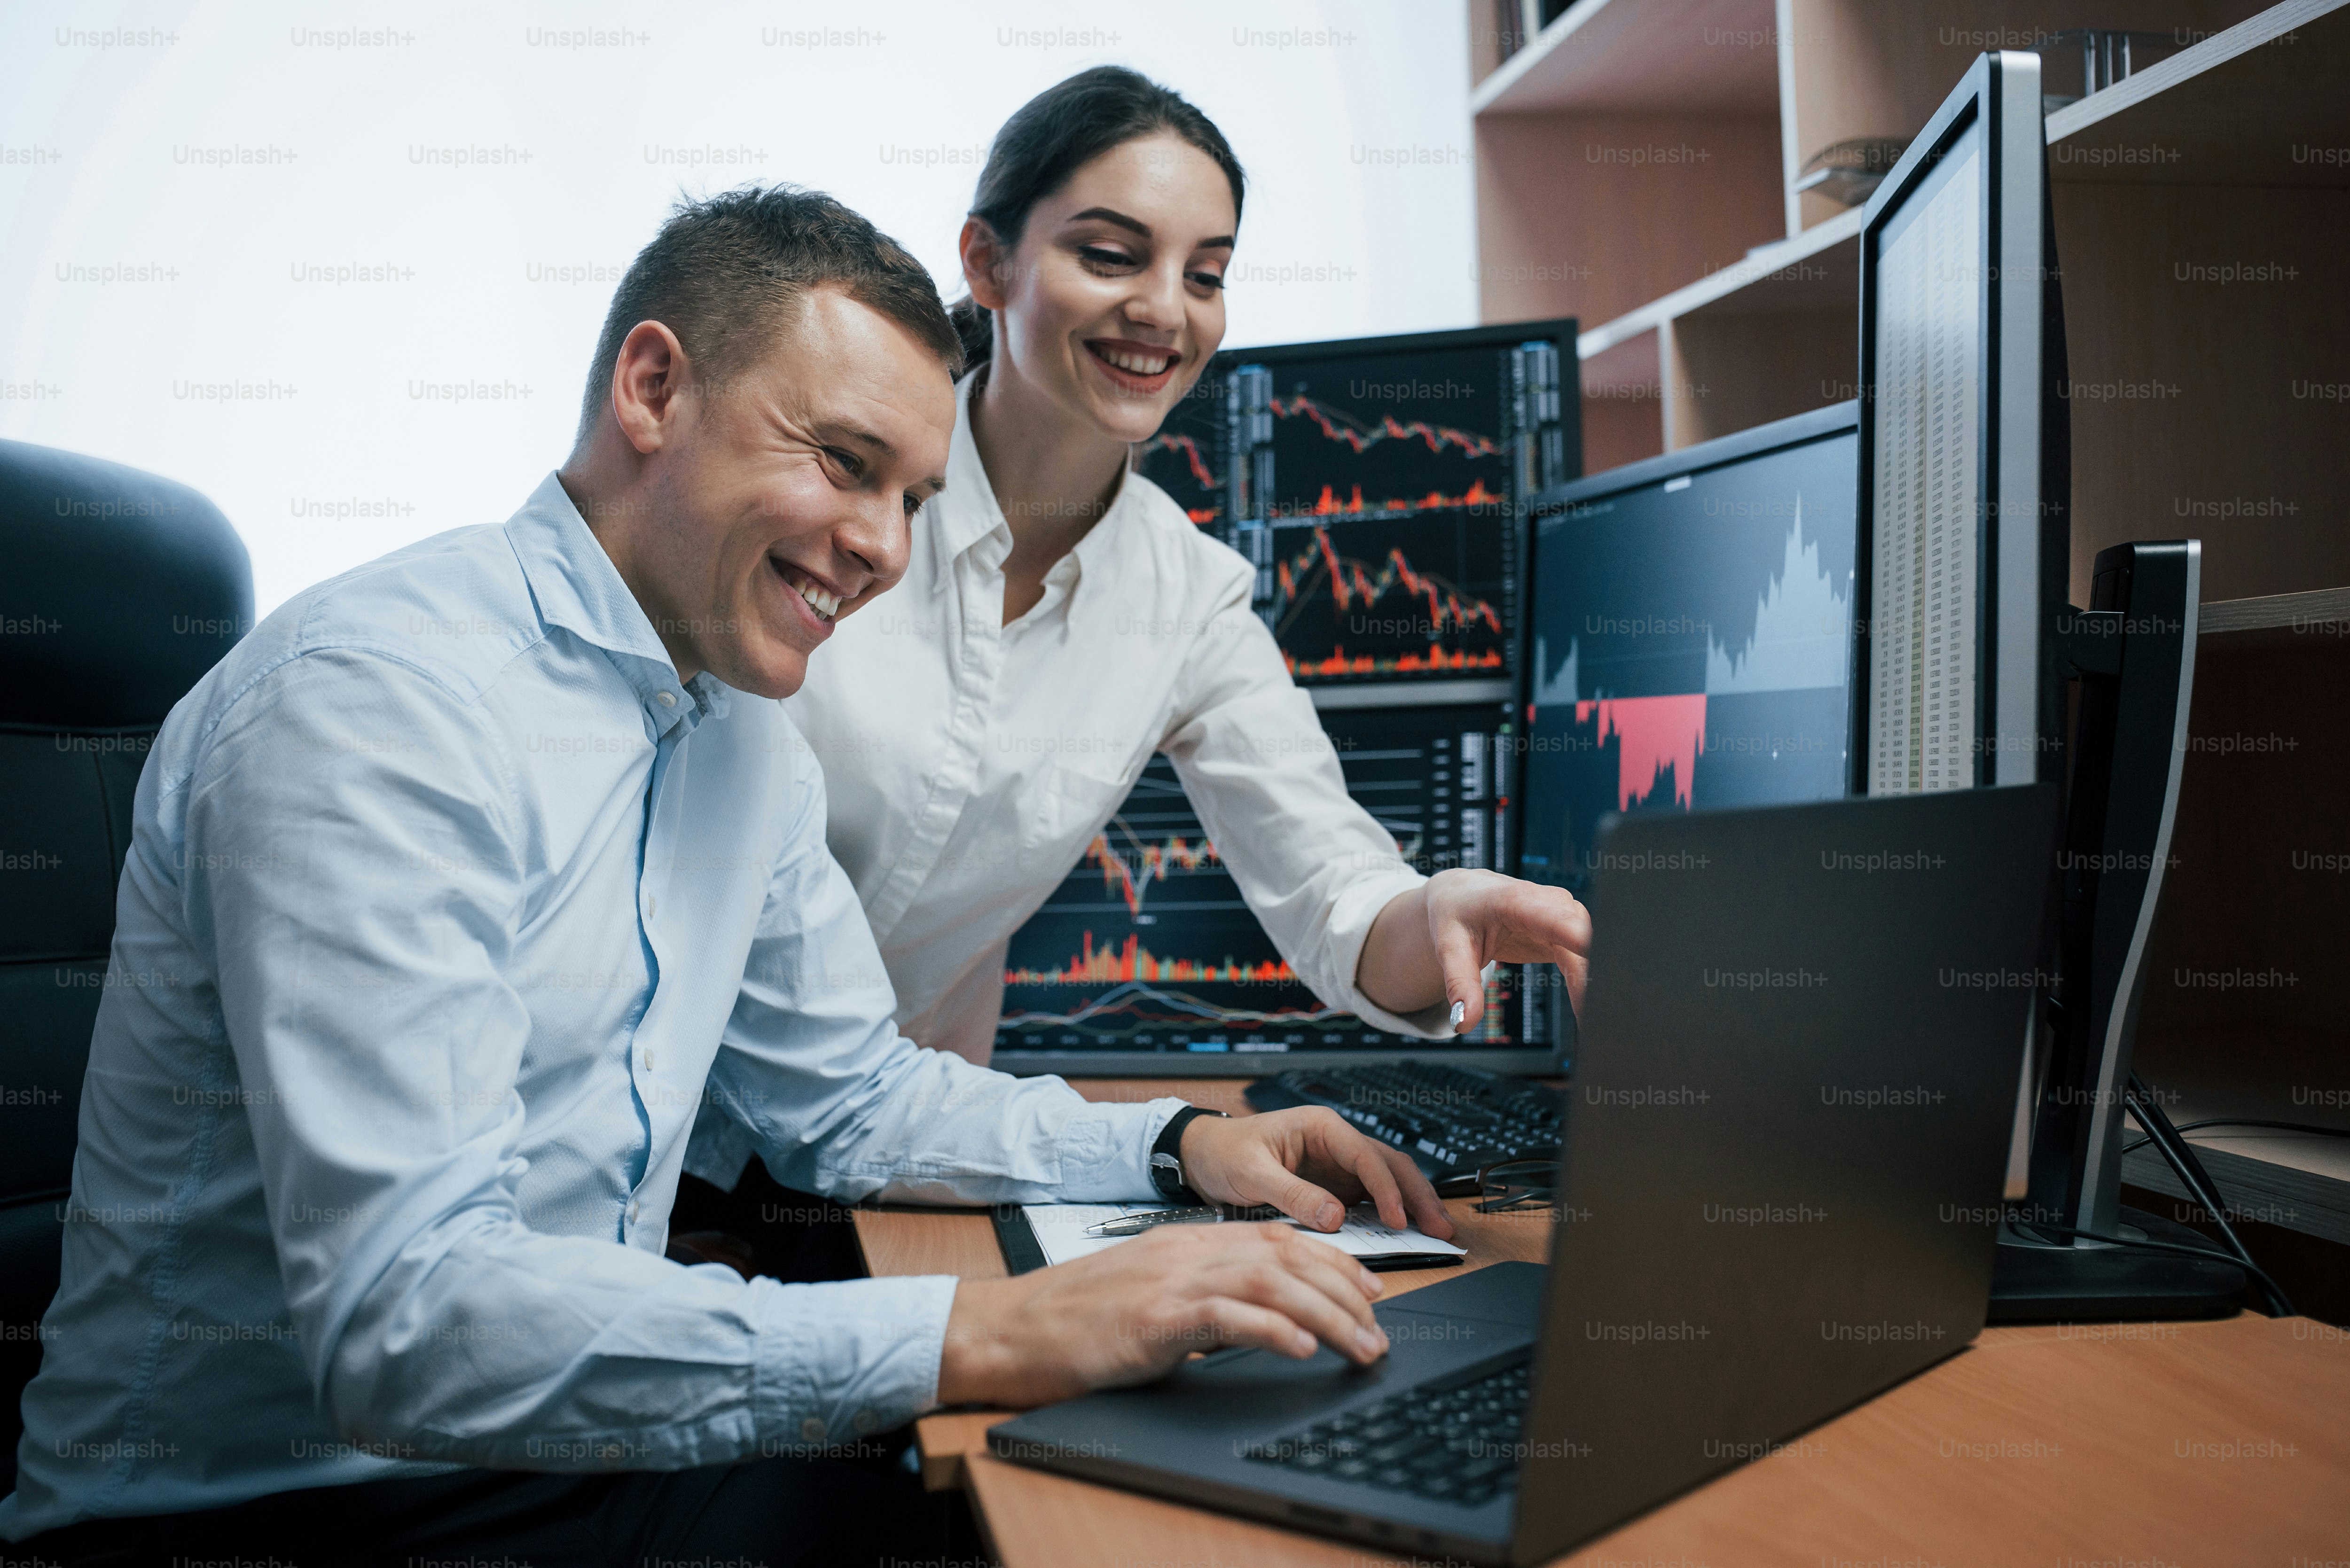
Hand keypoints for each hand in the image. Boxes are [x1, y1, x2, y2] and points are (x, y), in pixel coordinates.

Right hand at [937, 1221, 1391, 1407]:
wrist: (1009, 1329)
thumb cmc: (1074, 1319)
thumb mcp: (1149, 1294)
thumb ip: (1199, 1296)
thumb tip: (1250, 1320)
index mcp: (1185, 1242)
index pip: (1276, 1238)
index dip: (1331, 1259)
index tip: (1369, 1286)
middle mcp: (1184, 1252)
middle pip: (1286, 1257)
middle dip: (1344, 1291)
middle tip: (1380, 1328)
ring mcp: (1169, 1282)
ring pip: (1270, 1282)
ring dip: (1326, 1315)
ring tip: (1362, 1345)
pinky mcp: (1153, 1319)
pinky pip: (1226, 1317)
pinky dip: (1272, 1330)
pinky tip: (1303, 1347)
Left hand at [1177, 1107, 1453, 1239]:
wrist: (1200, 1156)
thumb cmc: (1222, 1152)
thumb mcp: (1251, 1172)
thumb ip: (1292, 1193)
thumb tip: (1334, 1217)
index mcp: (1319, 1127)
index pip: (1366, 1156)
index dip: (1387, 1189)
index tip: (1398, 1219)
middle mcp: (1335, 1142)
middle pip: (1389, 1165)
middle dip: (1418, 1195)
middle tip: (1442, 1227)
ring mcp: (1337, 1165)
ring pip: (1387, 1180)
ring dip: (1413, 1203)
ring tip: (1438, 1230)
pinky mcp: (1333, 1186)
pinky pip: (1370, 1199)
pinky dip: (1391, 1214)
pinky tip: (1407, 1234)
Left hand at [1359, 868, 1590, 1030]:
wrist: (1460, 896)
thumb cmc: (1456, 914)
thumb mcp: (1448, 949)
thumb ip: (1459, 985)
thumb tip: (1463, 1022)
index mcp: (1513, 899)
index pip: (1552, 915)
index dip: (1577, 937)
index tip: (1594, 961)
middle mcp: (1543, 901)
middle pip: (1580, 932)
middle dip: (1593, 970)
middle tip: (1595, 1014)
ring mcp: (1557, 913)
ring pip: (1590, 943)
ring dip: (1596, 977)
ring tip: (1596, 1016)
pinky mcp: (1562, 929)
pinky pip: (1584, 954)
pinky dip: (1588, 979)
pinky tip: (1586, 1006)